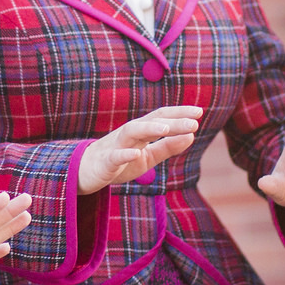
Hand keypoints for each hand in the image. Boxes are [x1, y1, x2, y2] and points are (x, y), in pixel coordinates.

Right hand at [78, 106, 201, 194]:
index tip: (199, 112)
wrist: (85, 172)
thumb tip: (192, 135)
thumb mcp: (148, 156)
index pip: (161, 117)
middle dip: (172, 121)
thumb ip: (168, 147)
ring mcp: (115, 146)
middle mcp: (128, 134)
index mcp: (140, 132)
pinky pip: (115, 156)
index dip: (179, 114)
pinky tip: (137, 153)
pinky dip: (125, 153)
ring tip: (168, 128)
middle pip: (151, 122)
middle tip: (194, 122)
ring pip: (132, 132)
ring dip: (150, 129)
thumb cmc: (120, 162)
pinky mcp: (105, 162)